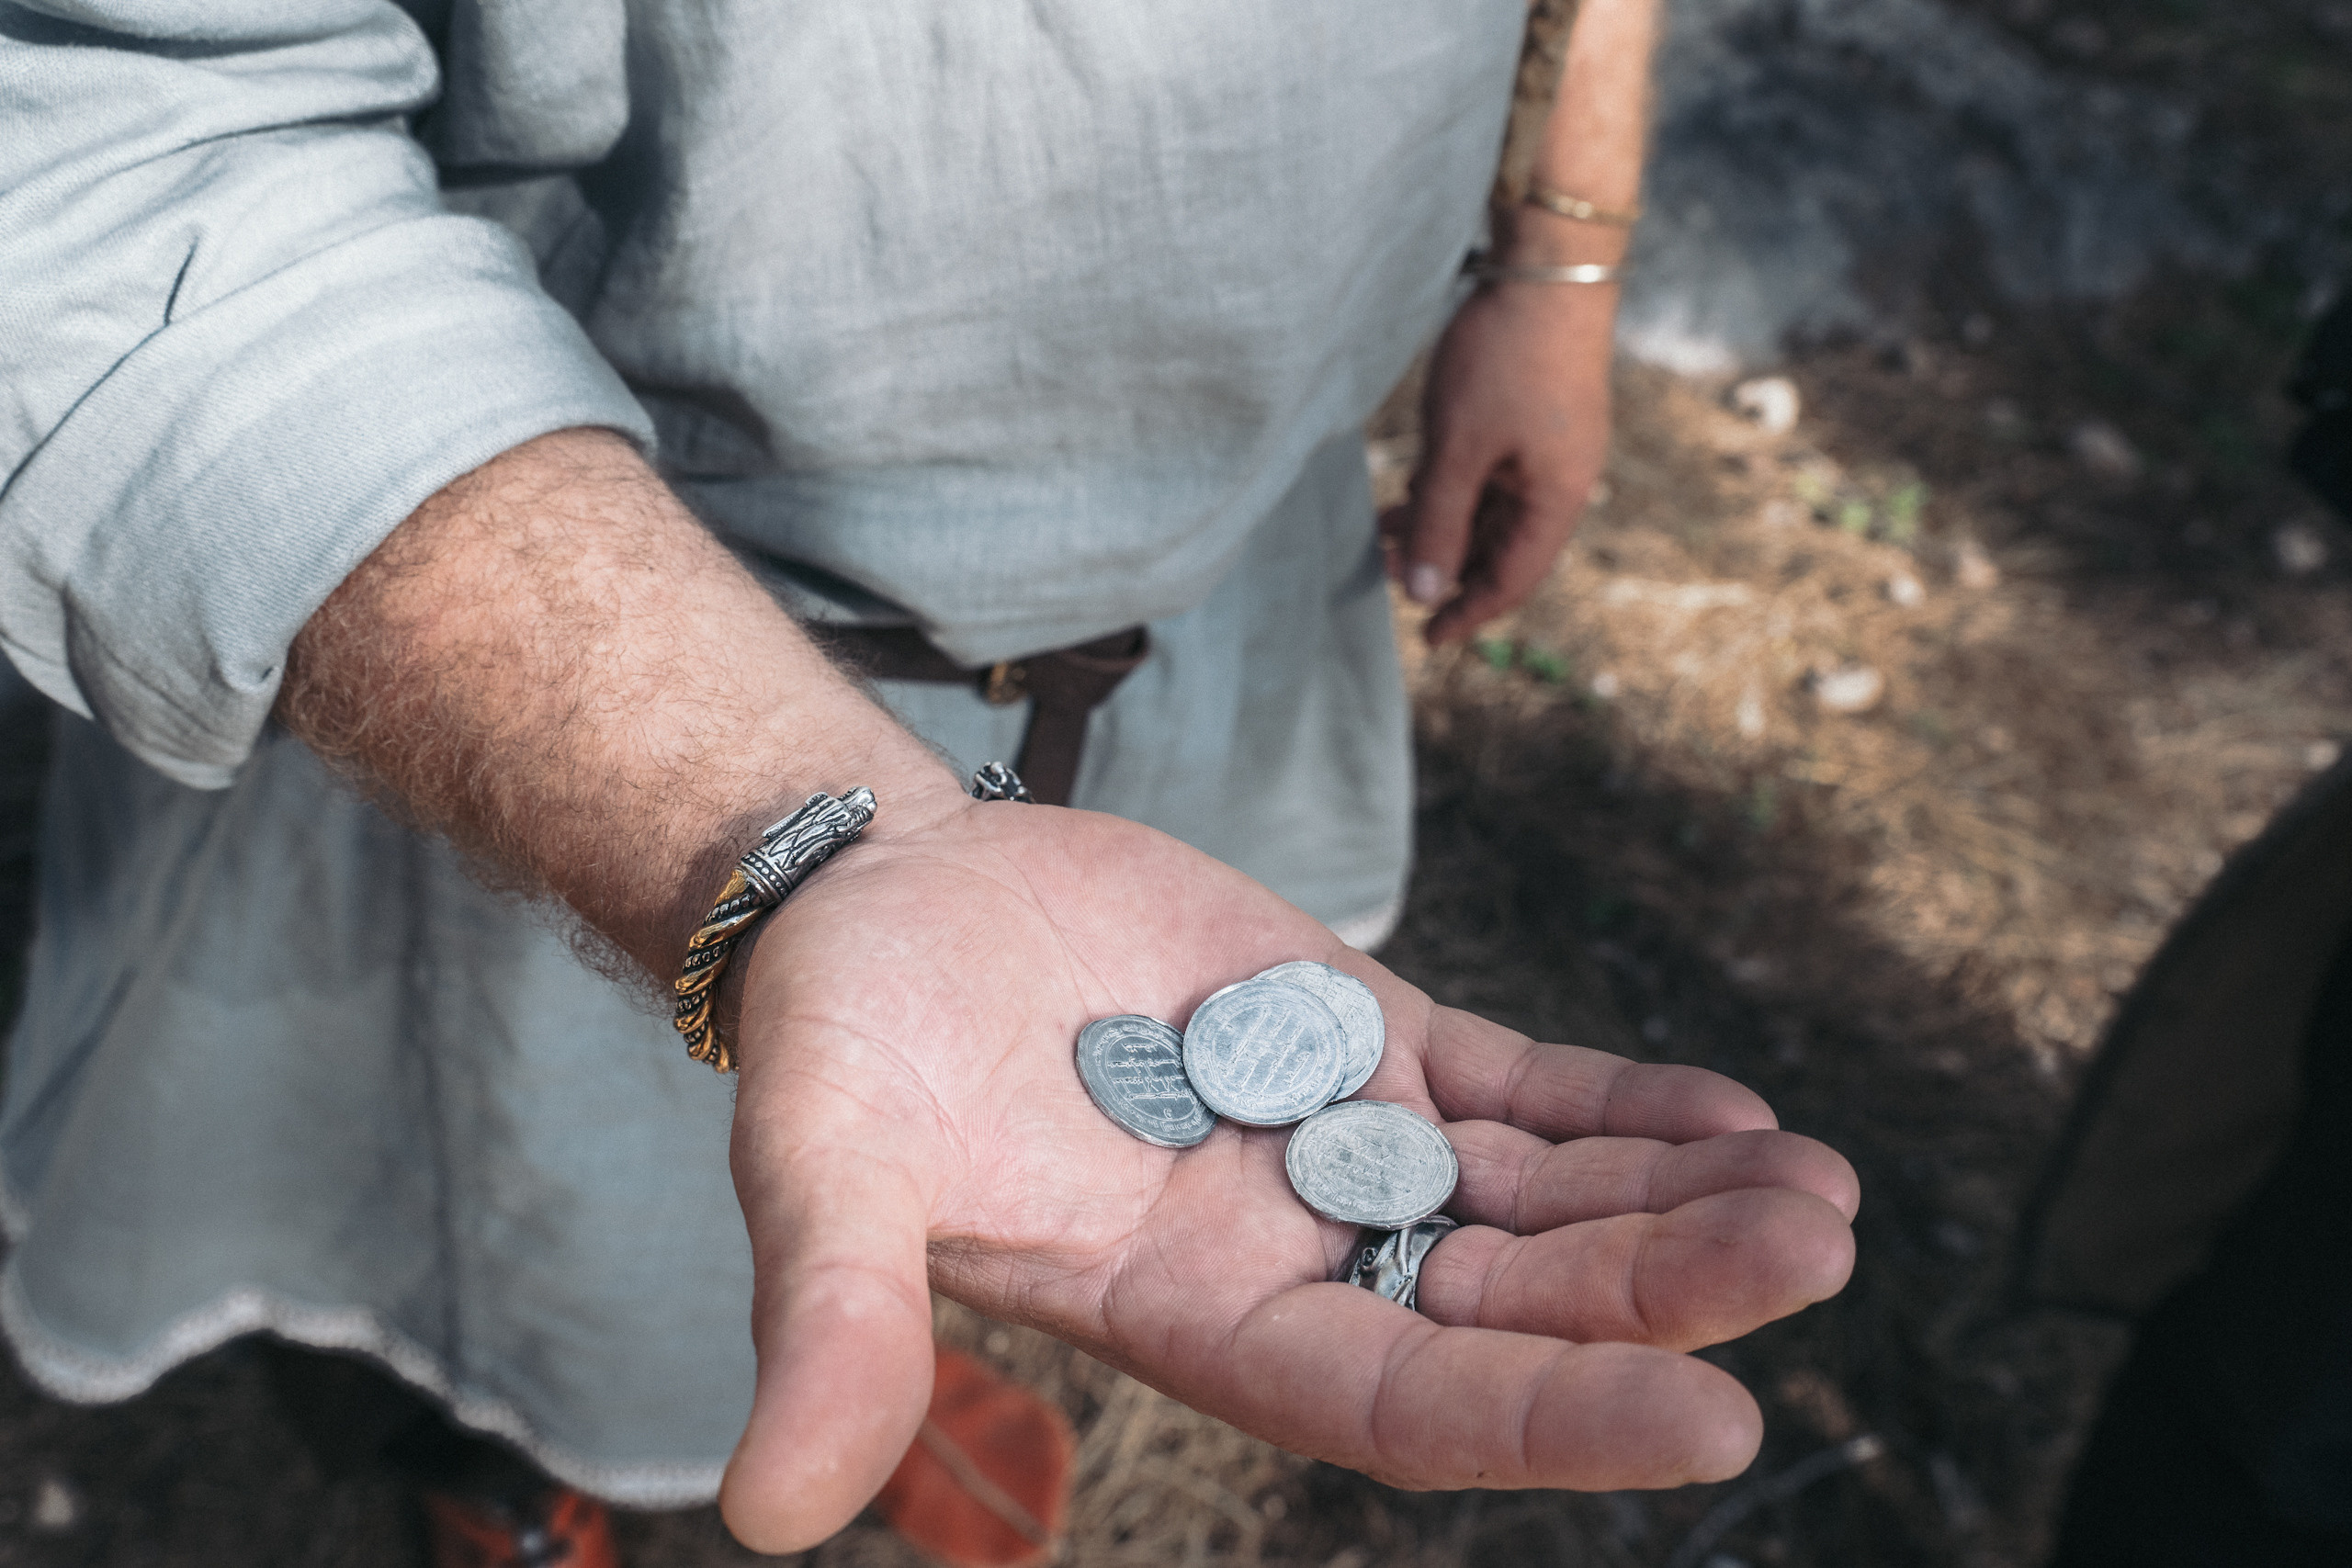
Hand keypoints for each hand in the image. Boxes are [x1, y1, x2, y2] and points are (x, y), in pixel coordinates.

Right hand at [717, 800, 1858, 1550]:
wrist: (885, 894)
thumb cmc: (841, 1036)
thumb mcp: (823, 1170)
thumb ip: (831, 1320)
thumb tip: (769, 1515)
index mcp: (1193, 1316)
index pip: (1403, 1399)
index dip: (1553, 1415)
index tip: (1719, 1422)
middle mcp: (1288, 1250)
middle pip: (1510, 1298)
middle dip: (1666, 1287)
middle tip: (1819, 1249)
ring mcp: (1334, 1137)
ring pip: (1540, 1197)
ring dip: (1678, 1200)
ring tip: (1827, 1193)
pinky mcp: (1355, 1028)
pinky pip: (1517, 1084)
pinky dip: (1620, 1105)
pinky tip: (1730, 1111)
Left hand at [1385, 278, 1616, 644]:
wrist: (1551, 266)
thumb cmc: (1506, 356)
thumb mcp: (1458, 447)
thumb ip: (1438, 521)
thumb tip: (1421, 590)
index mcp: (1555, 498)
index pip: (1512, 580)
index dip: (1467, 612)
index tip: (1426, 639)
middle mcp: (1560, 481)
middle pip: (1500, 548)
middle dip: (1443, 566)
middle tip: (1384, 571)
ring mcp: (1550, 449)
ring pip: (1491, 509)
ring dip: (1440, 524)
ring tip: (1383, 530)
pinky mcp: (1535, 419)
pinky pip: (1493, 474)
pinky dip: (1453, 488)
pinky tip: (1414, 485)